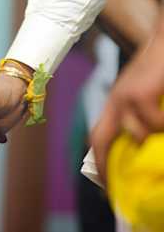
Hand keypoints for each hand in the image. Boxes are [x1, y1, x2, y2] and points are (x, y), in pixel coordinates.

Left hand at [91, 30, 163, 183]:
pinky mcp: (141, 91)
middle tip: (116, 185)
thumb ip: (137, 115)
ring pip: (136, 133)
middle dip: (106, 164)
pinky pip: (154, 122)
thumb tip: (140, 142)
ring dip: (151, 138)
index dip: (100, 162)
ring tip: (161, 133)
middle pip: (100, 138)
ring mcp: (127, 96)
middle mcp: (116, 100)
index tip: (107, 184)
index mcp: (115, 103)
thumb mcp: (142, 93)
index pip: (98, 136)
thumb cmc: (158, 69)